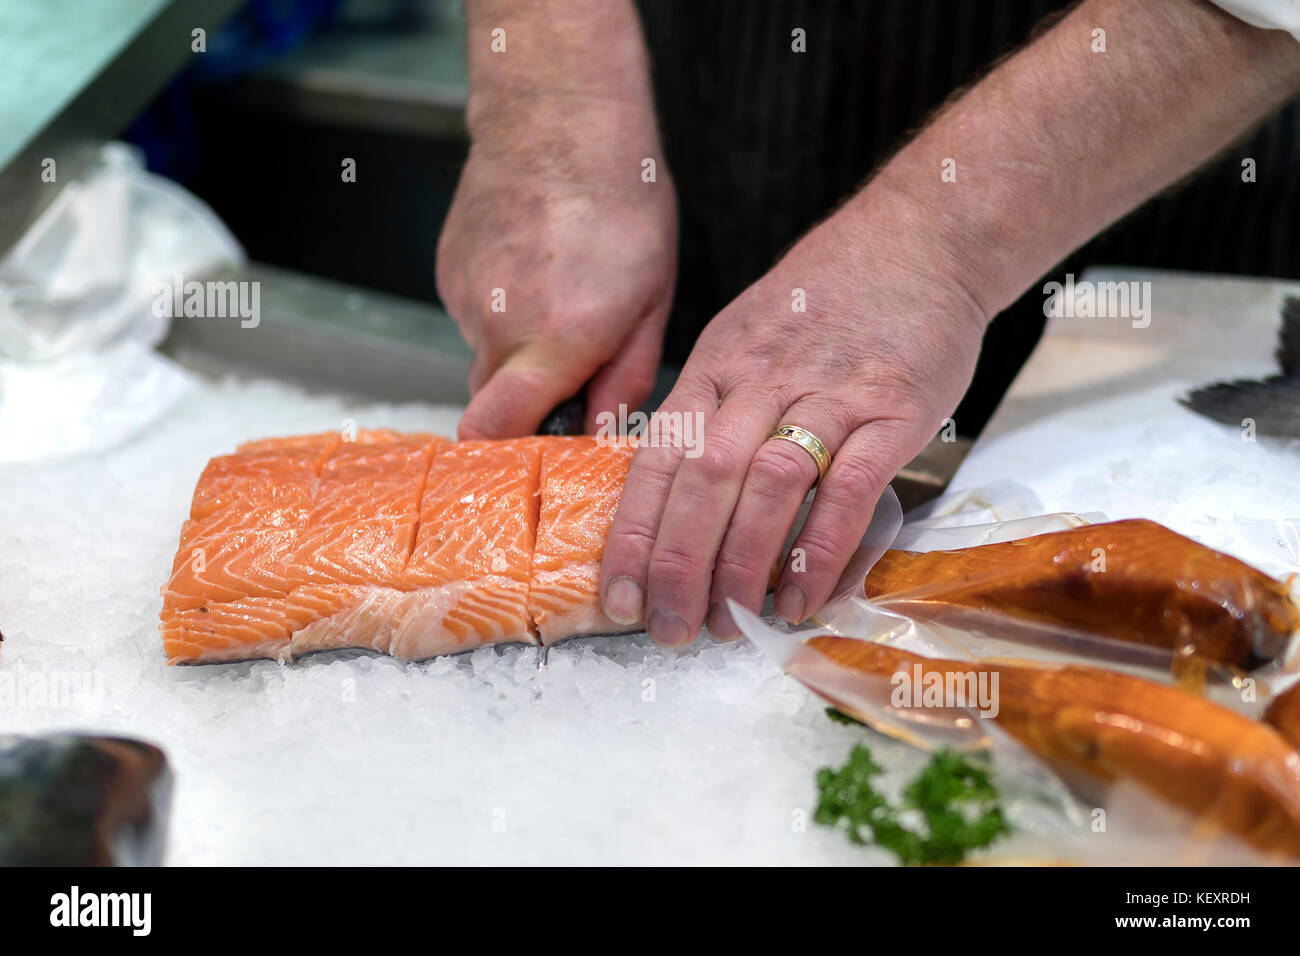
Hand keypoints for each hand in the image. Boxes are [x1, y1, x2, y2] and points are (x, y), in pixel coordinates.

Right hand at [436, 98, 676, 437]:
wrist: (560, 118)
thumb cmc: (623, 202)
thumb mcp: (652, 301)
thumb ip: (624, 379)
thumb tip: (598, 434)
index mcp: (557, 342)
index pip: (494, 433)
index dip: (508, 454)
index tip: (538, 452)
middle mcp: (500, 329)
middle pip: (491, 406)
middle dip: (528, 402)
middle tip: (573, 363)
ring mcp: (466, 300)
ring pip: (485, 358)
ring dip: (519, 349)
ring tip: (560, 294)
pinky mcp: (447, 274)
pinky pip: (474, 317)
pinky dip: (502, 310)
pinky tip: (534, 270)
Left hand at [599, 187, 988, 643]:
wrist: (920, 240)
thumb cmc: (828, 299)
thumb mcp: (745, 335)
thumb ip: (712, 406)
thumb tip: (676, 489)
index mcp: (716, 365)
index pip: (657, 459)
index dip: (633, 534)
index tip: (618, 597)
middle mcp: (761, 379)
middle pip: (702, 479)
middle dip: (677, 564)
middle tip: (671, 630)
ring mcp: (828, 392)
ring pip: (766, 484)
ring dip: (741, 564)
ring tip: (729, 623)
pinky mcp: (892, 409)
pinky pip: (848, 488)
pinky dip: (820, 550)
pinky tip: (805, 597)